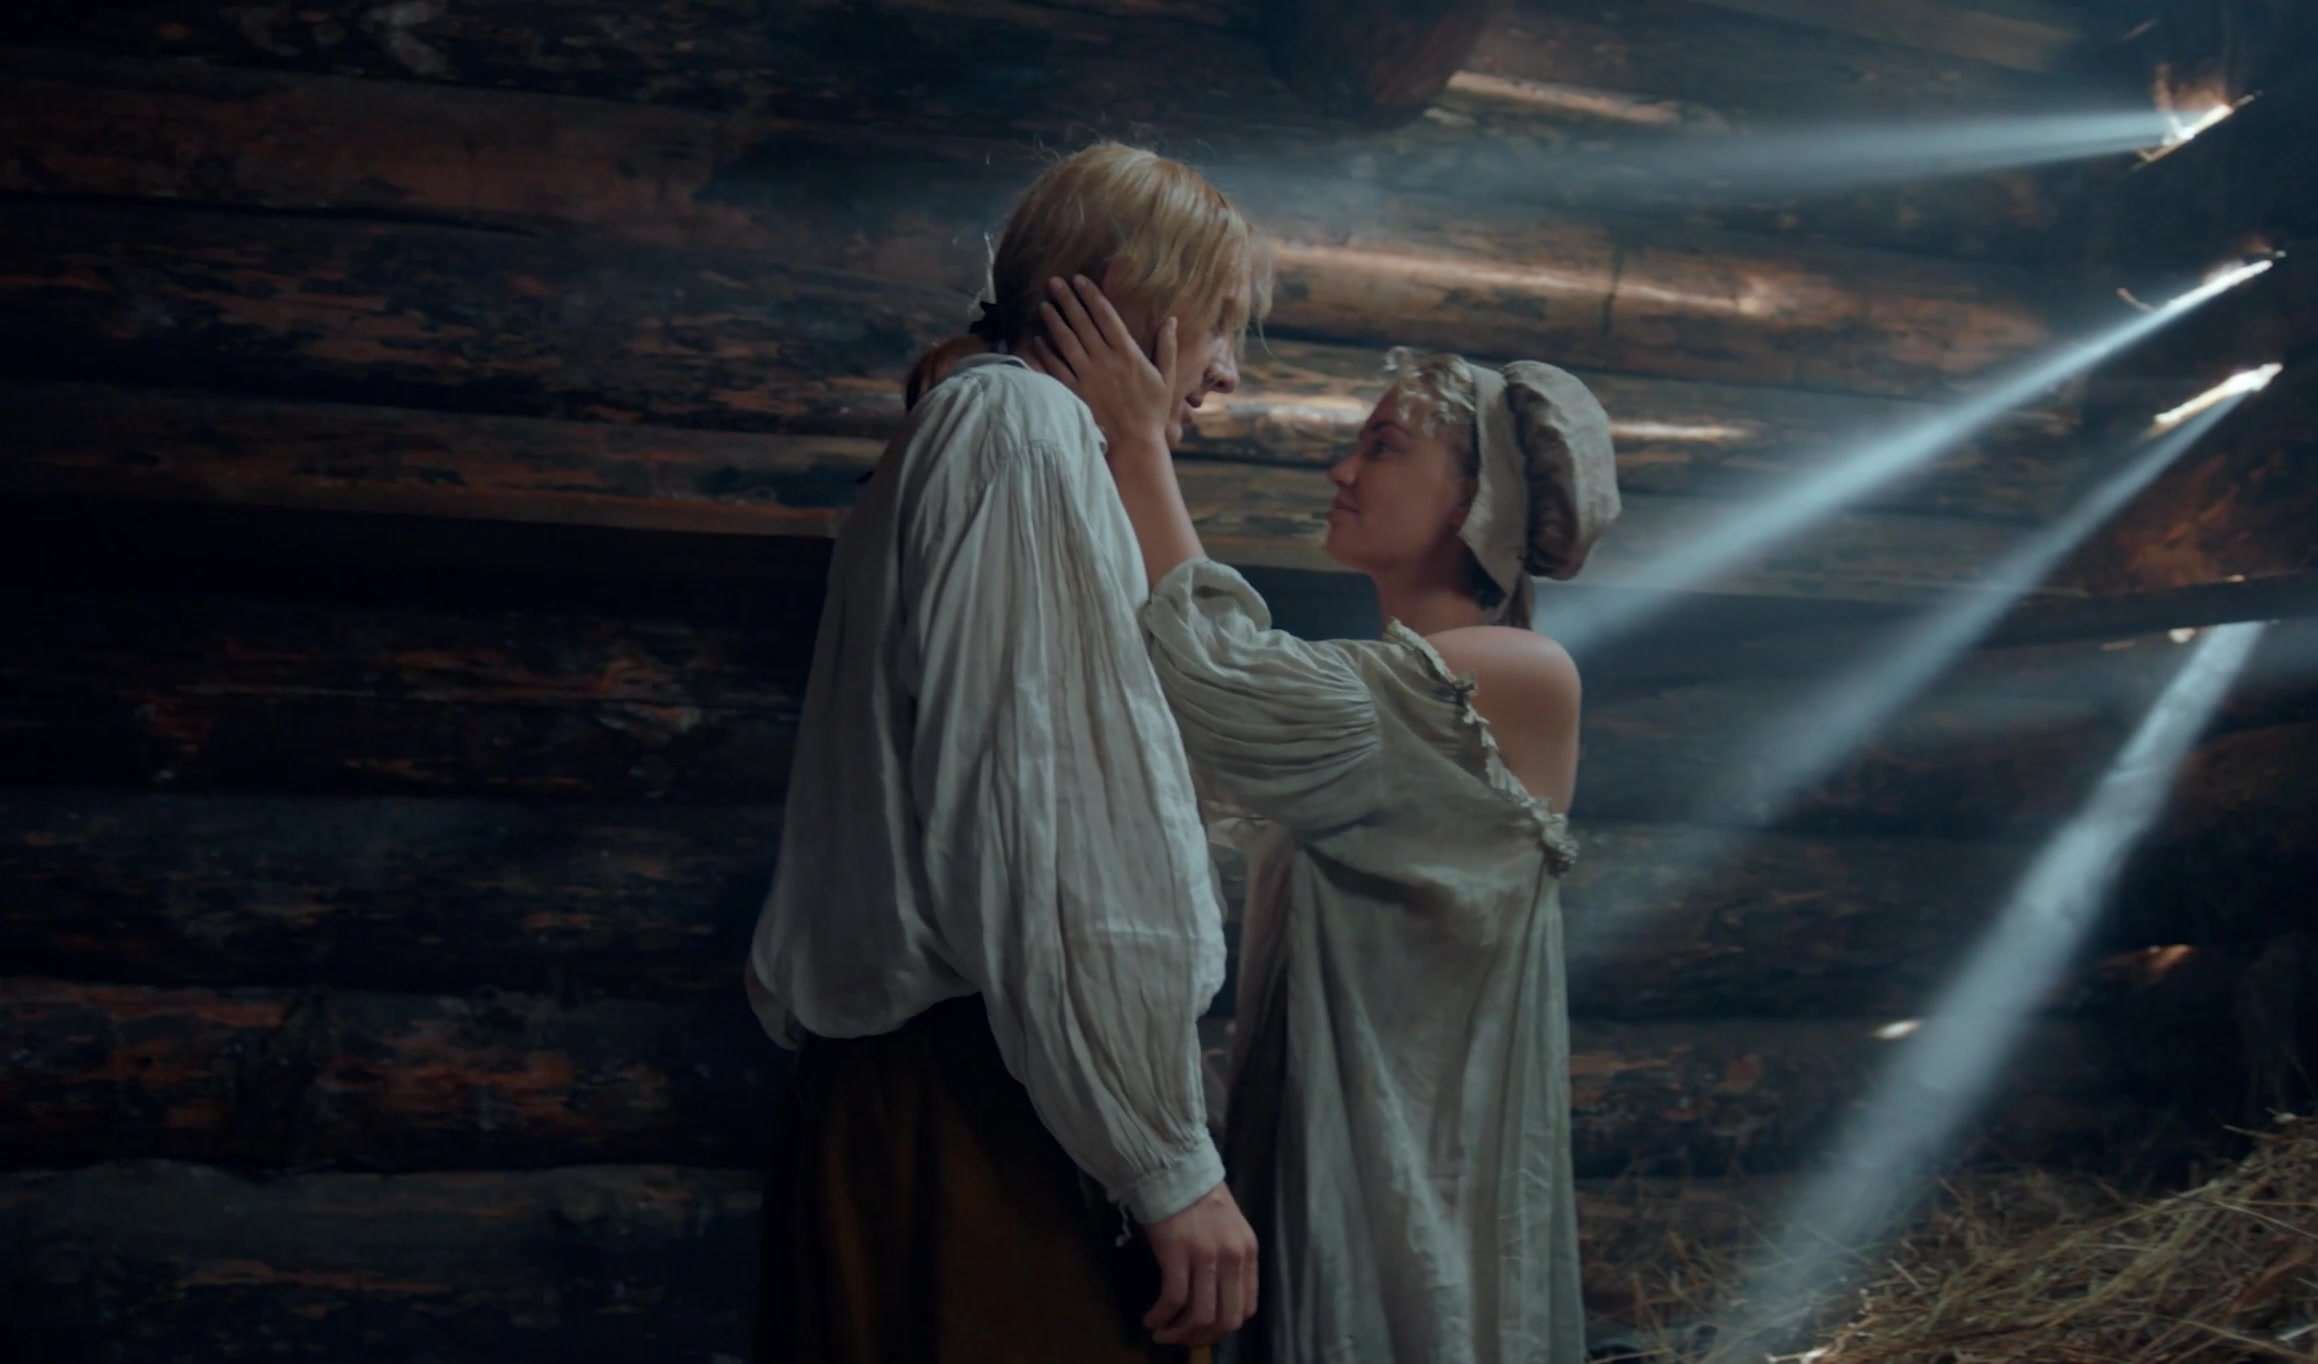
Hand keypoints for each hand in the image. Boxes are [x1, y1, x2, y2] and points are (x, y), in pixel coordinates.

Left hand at [1026, 274, 1181, 460]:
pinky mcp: (1075, 392)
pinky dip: (1045, 353)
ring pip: (1066, 342)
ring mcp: (1088, 376)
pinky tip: (1037, 340)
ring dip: (1054, 321)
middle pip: (1082, 323)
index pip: (1105, 316)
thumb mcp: (1167, 377)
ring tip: (1044, 305)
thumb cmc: (1152, 411)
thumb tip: (1171, 320)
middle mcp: (1105, 360)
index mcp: (1127, 353)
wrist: (1135, 443)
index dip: (1091, 295)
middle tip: (1054, 282)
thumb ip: (1167, 347)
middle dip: (1067, 300)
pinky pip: (1056, 369)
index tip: (1079, 279)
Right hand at [1141, 1181, 1258, 1346]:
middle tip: (1180, 1338)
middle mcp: (1233, 1257)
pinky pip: (1173, 1299)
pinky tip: (1150, 1319)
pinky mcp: (1178, 1253)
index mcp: (1248, 1252)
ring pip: (1200, 1315)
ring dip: (1179, 1333)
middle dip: (1201, 1337)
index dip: (1223, 1327)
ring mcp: (1207, 1256)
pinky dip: (1160, 1316)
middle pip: (1226, 1319)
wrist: (1174, 1169)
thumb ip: (1228, 1261)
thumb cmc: (1197, 1197)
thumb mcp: (1228, 1229)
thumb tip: (1213, 1299)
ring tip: (1161, 1333)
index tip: (1203, 1330)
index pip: (1247, 1308)